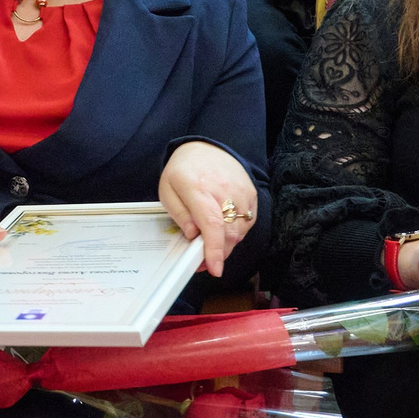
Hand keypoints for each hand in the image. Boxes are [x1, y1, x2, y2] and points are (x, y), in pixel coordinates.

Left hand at [157, 140, 256, 276]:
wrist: (205, 148)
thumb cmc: (184, 171)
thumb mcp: (168, 191)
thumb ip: (180, 215)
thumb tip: (193, 235)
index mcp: (198, 188)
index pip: (211, 224)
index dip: (214, 250)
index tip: (214, 268)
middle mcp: (224, 190)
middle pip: (228, 233)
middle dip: (217, 253)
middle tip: (202, 260)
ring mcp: (241, 192)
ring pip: (239, 232)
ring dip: (226, 243)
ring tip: (211, 239)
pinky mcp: (251, 194)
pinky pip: (247, 223)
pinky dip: (235, 232)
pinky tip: (223, 226)